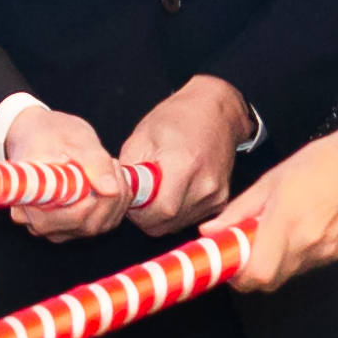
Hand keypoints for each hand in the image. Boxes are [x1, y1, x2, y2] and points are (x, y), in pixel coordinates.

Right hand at [4, 105, 136, 241]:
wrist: (41, 136)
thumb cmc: (48, 135)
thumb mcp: (72, 140)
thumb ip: (93, 164)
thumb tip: (111, 190)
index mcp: (29, 204)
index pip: (65, 220)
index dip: (91, 203)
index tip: (101, 175)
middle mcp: (41, 224)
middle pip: (88, 225)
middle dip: (110, 195)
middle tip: (111, 162)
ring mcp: (60, 229)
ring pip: (102, 224)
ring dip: (116, 195)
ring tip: (110, 164)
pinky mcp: (77, 227)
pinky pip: (107, 221)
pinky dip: (118, 200)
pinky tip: (111, 177)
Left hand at [118, 74, 253, 237]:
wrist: (215, 112)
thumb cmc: (176, 118)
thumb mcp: (142, 136)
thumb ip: (129, 170)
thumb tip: (117, 195)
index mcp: (184, 165)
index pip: (159, 211)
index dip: (137, 211)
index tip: (129, 199)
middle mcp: (205, 185)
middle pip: (167, 223)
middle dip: (145, 216)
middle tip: (137, 196)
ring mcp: (216, 195)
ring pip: (177, 225)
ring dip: (160, 216)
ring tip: (155, 190)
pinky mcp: (220, 201)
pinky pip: (190, 219)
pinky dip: (176, 214)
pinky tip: (171, 192)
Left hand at [213, 118, 337, 290]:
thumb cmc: (323, 162)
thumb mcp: (271, 180)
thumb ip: (239, 210)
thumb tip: (211, 230)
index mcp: (287, 223)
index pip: (257, 275)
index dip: (238, 275)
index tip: (229, 261)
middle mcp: (309, 244)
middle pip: (270, 281)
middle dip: (253, 269)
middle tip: (247, 247)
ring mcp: (327, 251)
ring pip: (289, 274)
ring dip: (275, 262)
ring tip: (274, 232)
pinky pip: (308, 265)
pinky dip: (295, 256)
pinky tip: (297, 231)